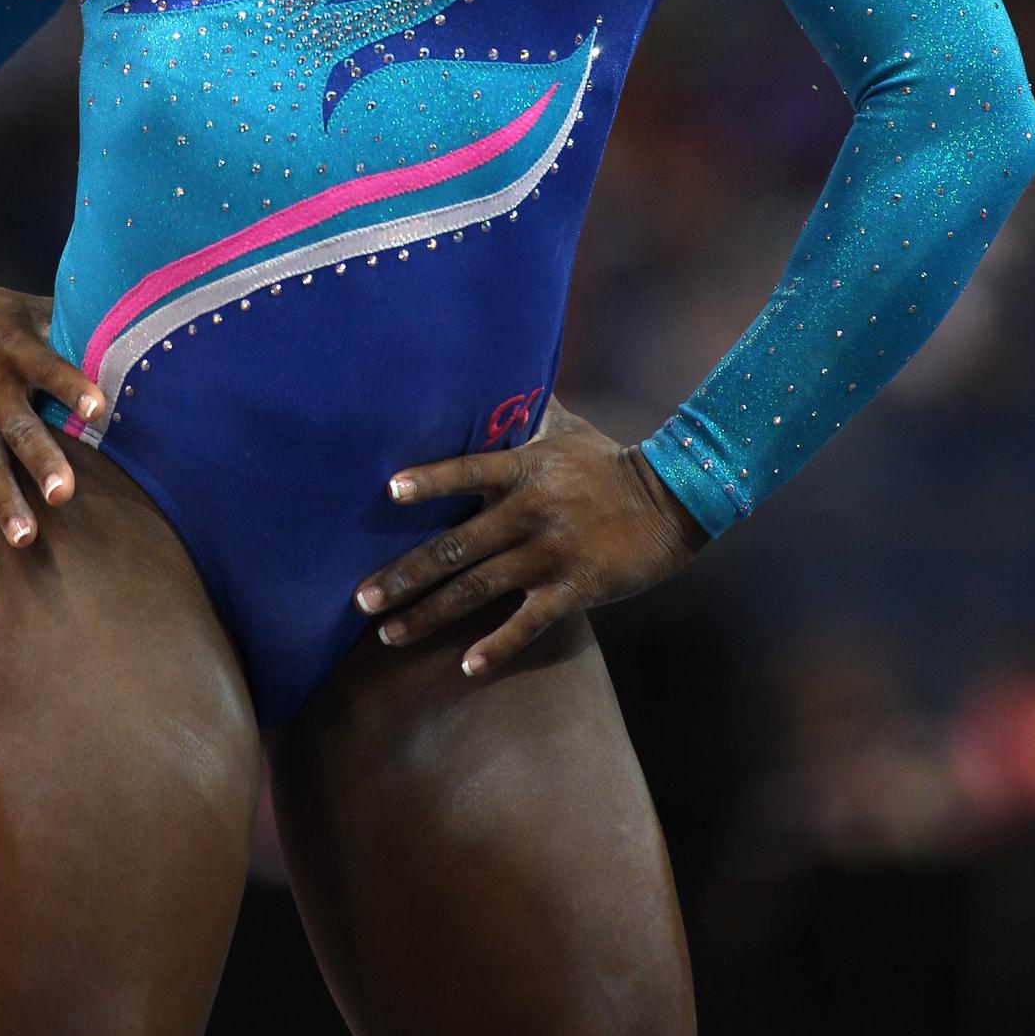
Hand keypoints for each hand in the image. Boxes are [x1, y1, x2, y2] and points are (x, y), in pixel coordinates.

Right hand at [0, 259, 104, 564]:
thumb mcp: (18, 307)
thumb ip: (64, 323)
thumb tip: (121, 330)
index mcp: (12, 347)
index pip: (47, 367)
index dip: (72, 386)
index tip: (98, 409)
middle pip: (17, 426)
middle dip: (40, 460)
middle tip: (64, 494)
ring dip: (2, 500)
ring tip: (25, 537)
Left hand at [352, 397, 709, 680]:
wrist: (674, 500)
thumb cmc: (611, 461)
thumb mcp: (567, 429)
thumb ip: (529, 412)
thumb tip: (503, 369)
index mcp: (525, 470)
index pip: (467, 471)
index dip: (429, 481)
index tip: (388, 492)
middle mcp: (530, 512)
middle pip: (454, 547)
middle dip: (404, 574)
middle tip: (361, 597)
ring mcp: (550, 554)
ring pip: (476, 589)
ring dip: (429, 614)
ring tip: (388, 633)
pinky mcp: (575, 588)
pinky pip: (527, 623)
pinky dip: (496, 646)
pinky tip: (466, 666)